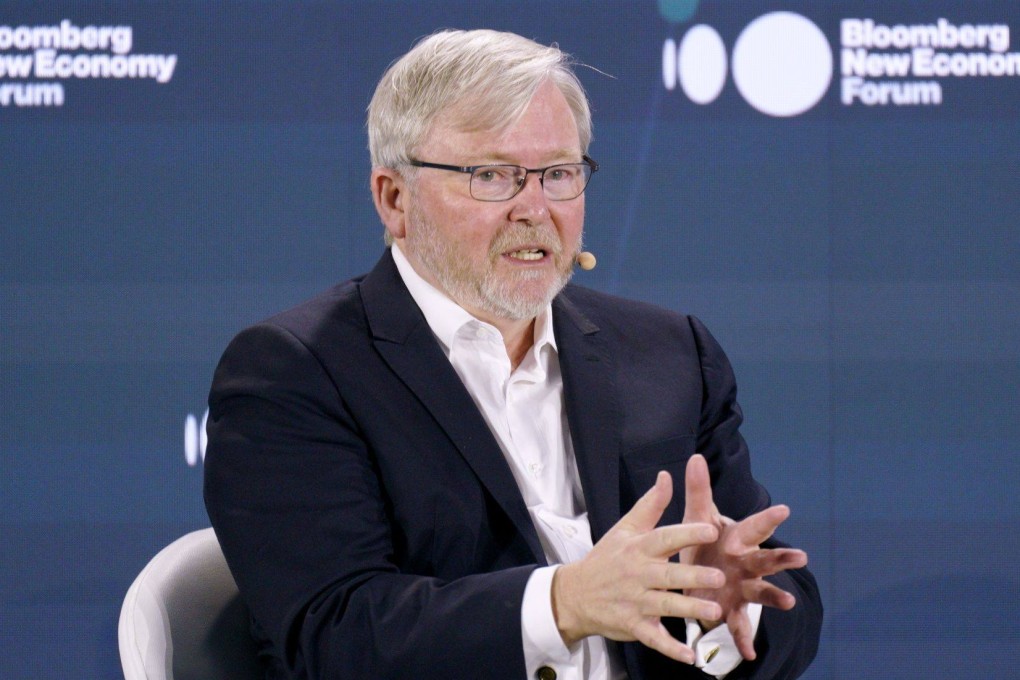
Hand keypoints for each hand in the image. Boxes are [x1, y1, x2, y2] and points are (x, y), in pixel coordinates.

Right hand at [551, 471, 725, 664]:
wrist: (575, 593)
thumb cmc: (606, 558)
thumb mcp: (625, 528)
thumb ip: (651, 504)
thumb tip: (667, 476)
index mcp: (639, 548)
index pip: (664, 538)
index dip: (687, 534)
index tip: (710, 530)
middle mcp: (638, 574)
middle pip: (668, 575)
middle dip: (693, 576)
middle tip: (719, 577)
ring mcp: (635, 601)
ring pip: (666, 606)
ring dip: (689, 610)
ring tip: (713, 612)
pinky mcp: (634, 625)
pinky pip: (654, 638)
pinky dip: (671, 648)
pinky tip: (690, 655)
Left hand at [680, 454, 807, 659]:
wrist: (700, 569)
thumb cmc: (703, 539)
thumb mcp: (697, 515)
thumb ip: (698, 489)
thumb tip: (695, 456)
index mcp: (736, 538)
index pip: (754, 526)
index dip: (768, 518)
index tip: (783, 509)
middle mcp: (745, 563)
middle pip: (766, 559)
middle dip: (782, 557)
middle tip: (801, 556)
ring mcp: (742, 587)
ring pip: (762, 592)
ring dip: (775, 597)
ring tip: (789, 604)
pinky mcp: (731, 609)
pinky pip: (738, 626)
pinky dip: (744, 639)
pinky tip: (749, 654)